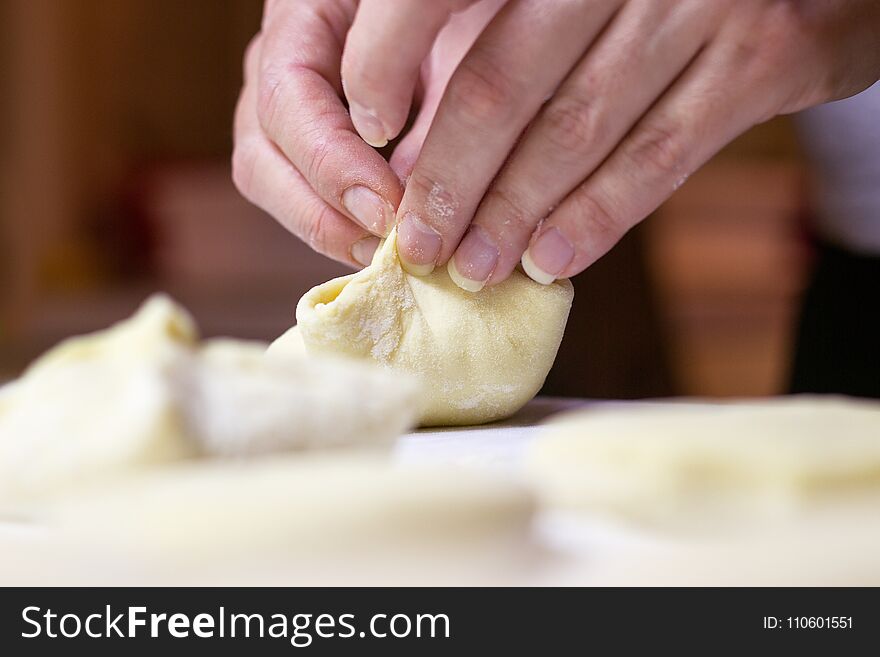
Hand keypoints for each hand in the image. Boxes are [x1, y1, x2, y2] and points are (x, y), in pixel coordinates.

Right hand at [232, 0, 501, 267]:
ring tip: (383, 253)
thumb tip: (403, 197)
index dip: (332, 165)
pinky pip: (301, 194)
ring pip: (269, 183)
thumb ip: (425, 107)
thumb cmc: (468, 10)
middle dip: (320, 214)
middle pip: (260, 157)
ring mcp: (288, 106)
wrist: (467, 13)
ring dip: (325, 228)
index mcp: (303, 14)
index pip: (286, 100)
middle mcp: (280, 61)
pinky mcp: (309, 141)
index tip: (387, 209)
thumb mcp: (451, 40)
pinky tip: (383, 241)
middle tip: (383, 248)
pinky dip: (339, 224)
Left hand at [341, 0, 879, 288]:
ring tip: (471, 267)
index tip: (367, 132)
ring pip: (576, 128)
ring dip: (513, 212)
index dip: (389, 61)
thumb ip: (500, 44)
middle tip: (416, 242)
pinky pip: (660, 154)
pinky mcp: (763, 55)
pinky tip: (549, 261)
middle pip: (503, 81)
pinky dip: (597, 216)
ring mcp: (700, 1)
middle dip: (451, 176)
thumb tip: (411, 149)